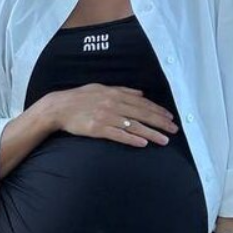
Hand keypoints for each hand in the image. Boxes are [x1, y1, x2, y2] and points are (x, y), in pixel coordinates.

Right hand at [45, 84, 178, 146]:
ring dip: (151, 134)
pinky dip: (131, 139)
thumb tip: (141, 93)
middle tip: (174, 130)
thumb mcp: (102, 88)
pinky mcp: (97, 128)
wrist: (59, 107)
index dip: (158, 110)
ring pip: (134, 126)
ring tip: (164, 141)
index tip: (170, 118)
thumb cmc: (80, 98)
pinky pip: (118, 135)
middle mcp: (113, 104)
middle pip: (142, 114)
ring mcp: (105, 117)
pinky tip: (142, 143)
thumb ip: (123, 91)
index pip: (142, 103)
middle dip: (160, 123)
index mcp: (115, 94)